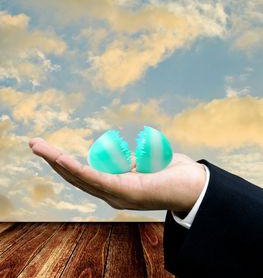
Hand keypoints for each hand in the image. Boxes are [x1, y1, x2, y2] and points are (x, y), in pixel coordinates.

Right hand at [29, 138, 205, 211]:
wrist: (195, 186)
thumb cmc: (172, 173)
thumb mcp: (147, 163)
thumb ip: (133, 162)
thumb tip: (126, 158)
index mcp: (114, 186)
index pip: (83, 174)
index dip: (63, 163)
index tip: (48, 150)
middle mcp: (110, 193)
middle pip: (74, 175)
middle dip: (51, 159)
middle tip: (33, 143)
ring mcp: (115, 194)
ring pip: (78, 176)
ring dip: (55, 160)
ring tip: (38, 146)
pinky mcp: (123, 191)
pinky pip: (94, 178)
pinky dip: (75, 168)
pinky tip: (59, 158)